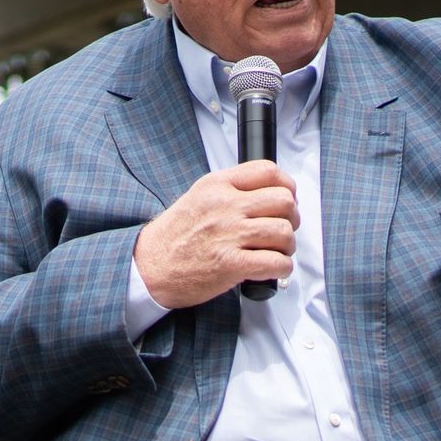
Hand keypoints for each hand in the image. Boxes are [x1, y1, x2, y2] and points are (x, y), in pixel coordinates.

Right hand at [133, 159, 298, 308]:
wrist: (149, 266)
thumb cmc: (174, 236)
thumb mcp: (198, 196)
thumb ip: (231, 190)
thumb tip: (268, 193)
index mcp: (217, 185)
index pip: (268, 171)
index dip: (287, 186)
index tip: (287, 198)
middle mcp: (225, 206)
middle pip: (283, 201)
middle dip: (291, 218)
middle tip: (283, 229)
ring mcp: (229, 235)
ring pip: (284, 232)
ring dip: (287, 246)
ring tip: (276, 251)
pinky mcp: (231, 264)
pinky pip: (276, 262)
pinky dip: (282, 268)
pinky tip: (272, 268)